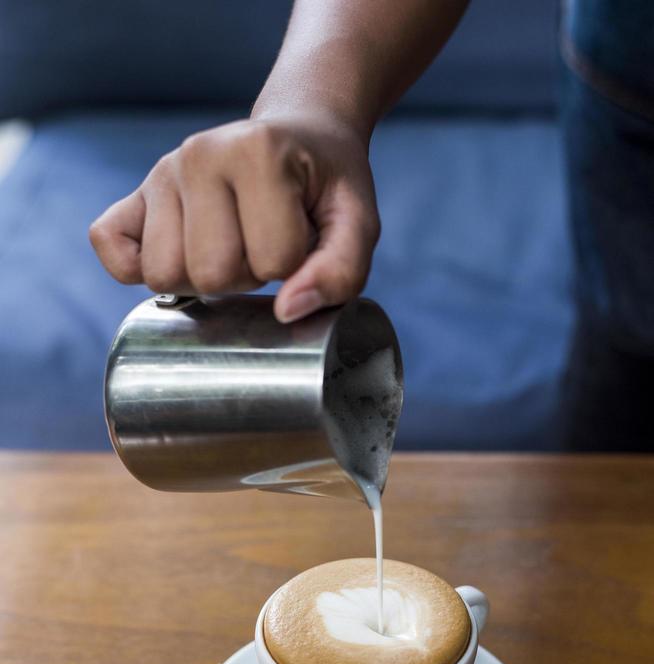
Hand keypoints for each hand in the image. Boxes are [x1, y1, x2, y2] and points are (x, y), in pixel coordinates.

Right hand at [89, 115, 379, 321]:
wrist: (298, 134)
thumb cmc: (325, 187)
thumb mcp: (358, 224)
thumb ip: (341, 272)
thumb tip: (288, 311)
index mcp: (257, 153)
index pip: (272, 262)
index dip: (292, 267)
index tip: (298, 239)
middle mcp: (198, 154)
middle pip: (209, 274)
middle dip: (244, 277)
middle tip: (261, 246)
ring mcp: (161, 173)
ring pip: (162, 275)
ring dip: (201, 278)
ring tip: (229, 245)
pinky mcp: (134, 194)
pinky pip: (110, 246)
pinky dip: (135, 267)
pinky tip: (179, 251)